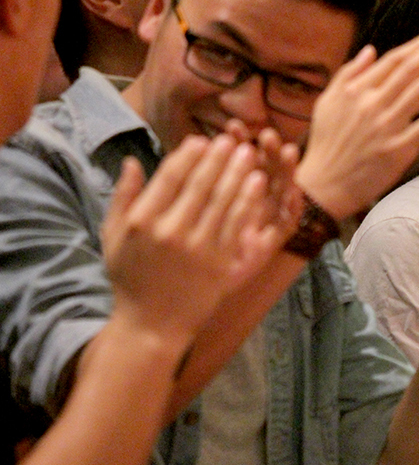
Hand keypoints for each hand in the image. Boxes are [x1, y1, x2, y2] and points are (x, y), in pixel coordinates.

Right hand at [102, 134, 298, 343]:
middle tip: (230, 140)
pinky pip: (238, 225)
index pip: (170, 179)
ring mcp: (198, 249)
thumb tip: (131, 160)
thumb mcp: (113, 237)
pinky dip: (249, 201)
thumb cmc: (131, 277)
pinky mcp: (220, 263)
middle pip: (200, 185)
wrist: (152, 324)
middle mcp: (171, 233)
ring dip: (238, 173)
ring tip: (248, 154)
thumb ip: (123, 197)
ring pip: (223, 201)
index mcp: (143, 222)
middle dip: (218, 158)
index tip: (201, 140)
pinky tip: (257, 183)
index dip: (188, 155)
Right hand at [296, 25, 418, 219]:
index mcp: (356, 90)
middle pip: (411, 69)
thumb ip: (348, 73)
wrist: (322, 186)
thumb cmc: (326, 146)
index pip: (394, 60)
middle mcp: (372, 102)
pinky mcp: (398, 149)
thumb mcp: (327, 103)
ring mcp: (386, 125)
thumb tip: (371, 50)